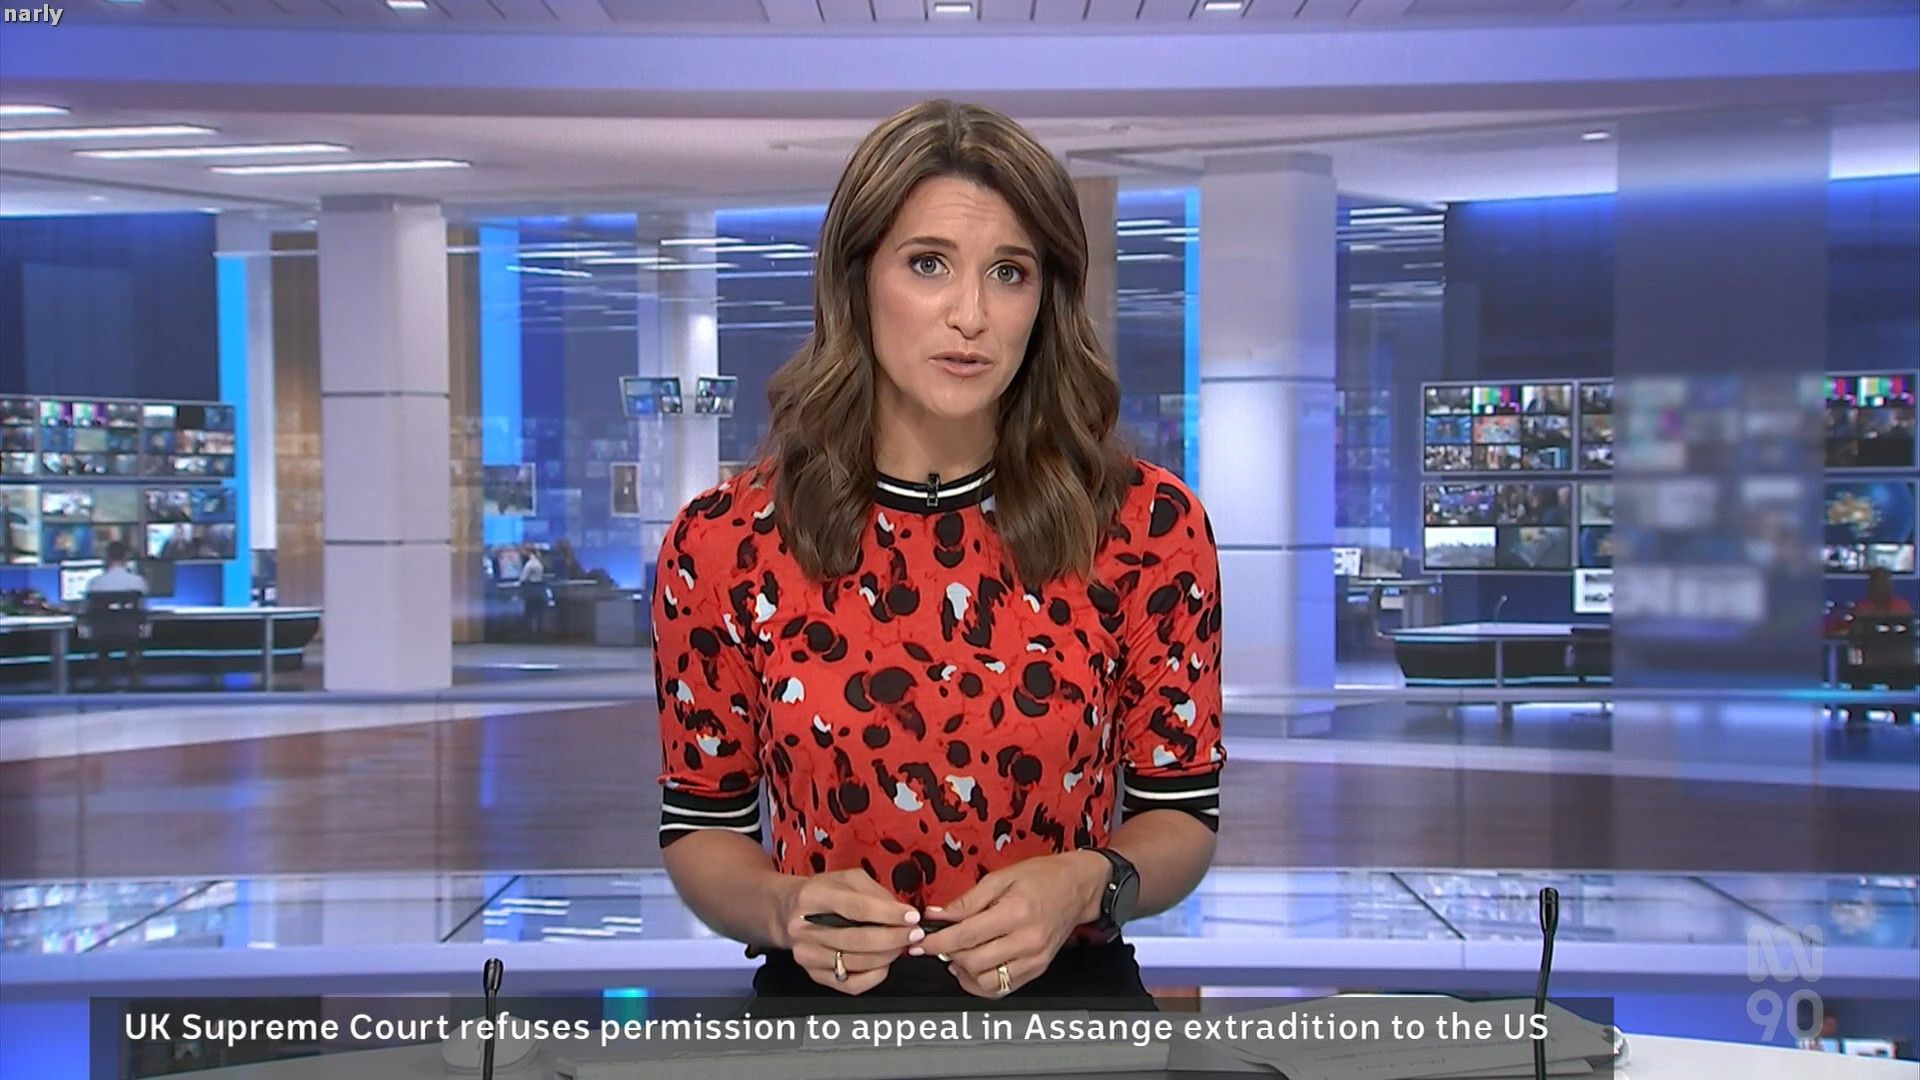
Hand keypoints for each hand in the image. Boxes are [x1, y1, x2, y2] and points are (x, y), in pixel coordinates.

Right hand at [774, 869, 924, 994]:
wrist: (788, 912)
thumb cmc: (823, 894)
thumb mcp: (846, 879)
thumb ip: (874, 892)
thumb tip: (900, 912)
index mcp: (813, 896)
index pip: (856, 908)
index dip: (888, 914)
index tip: (911, 916)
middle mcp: (805, 928)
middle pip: (858, 939)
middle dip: (893, 938)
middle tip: (915, 933)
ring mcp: (808, 954)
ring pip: (857, 963)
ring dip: (888, 956)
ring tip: (902, 944)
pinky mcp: (814, 975)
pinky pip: (851, 984)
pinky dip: (875, 976)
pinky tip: (885, 963)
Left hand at [914, 851, 1107, 997]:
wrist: (1079, 887)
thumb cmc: (1043, 877)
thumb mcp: (1001, 877)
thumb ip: (967, 901)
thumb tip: (937, 915)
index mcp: (1015, 913)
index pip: (966, 937)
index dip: (937, 942)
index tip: (921, 942)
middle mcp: (1027, 941)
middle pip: (973, 962)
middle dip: (948, 955)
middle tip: (938, 943)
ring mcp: (1034, 959)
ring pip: (987, 982)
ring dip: (964, 972)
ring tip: (957, 956)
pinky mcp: (1038, 969)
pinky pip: (1003, 988)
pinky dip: (982, 983)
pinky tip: (974, 967)